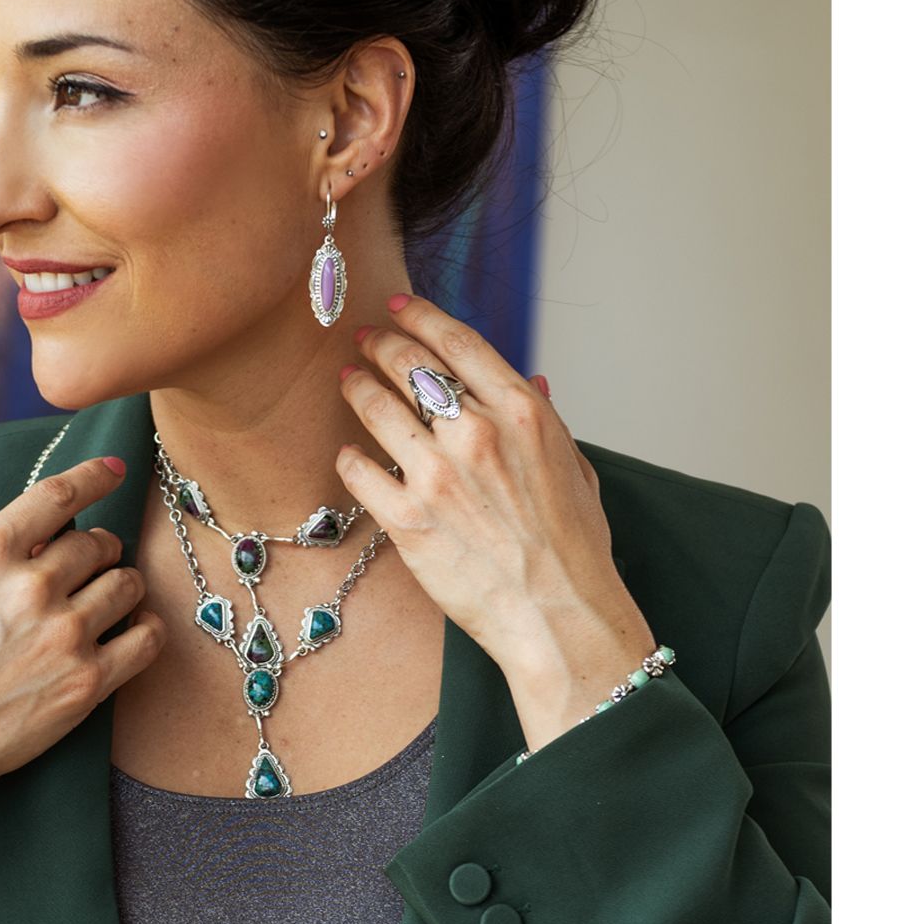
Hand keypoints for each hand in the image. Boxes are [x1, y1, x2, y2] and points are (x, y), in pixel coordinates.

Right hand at [0, 457, 163, 856]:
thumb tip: (50, 538)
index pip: (57, 495)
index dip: (94, 477)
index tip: (115, 471)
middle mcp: (30, 585)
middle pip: (98, 542)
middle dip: (99, 550)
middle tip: (89, 567)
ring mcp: (64, 633)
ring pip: (126, 583)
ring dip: (121, 586)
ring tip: (105, 600)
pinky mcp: (87, 680)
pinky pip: (145, 637)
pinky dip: (144, 629)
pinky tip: (132, 630)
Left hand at [336, 295, 654, 717]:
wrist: (559, 615)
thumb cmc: (575, 549)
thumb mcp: (575, 468)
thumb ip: (547, 420)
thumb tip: (531, 382)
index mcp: (521, 413)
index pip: (457, 342)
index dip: (419, 316)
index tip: (398, 308)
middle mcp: (475, 433)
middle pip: (409, 365)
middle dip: (380, 344)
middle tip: (364, 340)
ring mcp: (436, 475)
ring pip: (376, 408)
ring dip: (357, 387)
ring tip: (348, 381)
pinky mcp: (406, 519)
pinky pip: (360, 471)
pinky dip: (351, 458)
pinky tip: (349, 453)